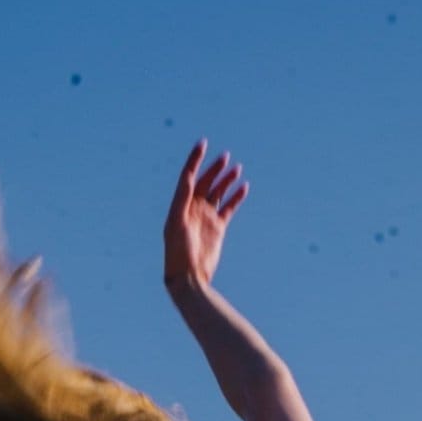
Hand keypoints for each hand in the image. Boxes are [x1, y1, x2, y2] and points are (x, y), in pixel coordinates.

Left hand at [163, 140, 246, 288]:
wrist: (188, 276)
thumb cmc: (178, 251)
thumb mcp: (177, 222)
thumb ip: (182, 199)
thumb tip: (188, 177)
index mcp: (180, 205)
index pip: (188, 176)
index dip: (195, 159)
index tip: (203, 144)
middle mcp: (192, 208)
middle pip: (205, 182)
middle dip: (214, 168)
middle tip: (225, 156)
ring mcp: (206, 217)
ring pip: (218, 192)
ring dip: (226, 180)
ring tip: (237, 168)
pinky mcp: (217, 228)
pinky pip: (228, 207)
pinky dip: (236, 197)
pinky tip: (244, 187)